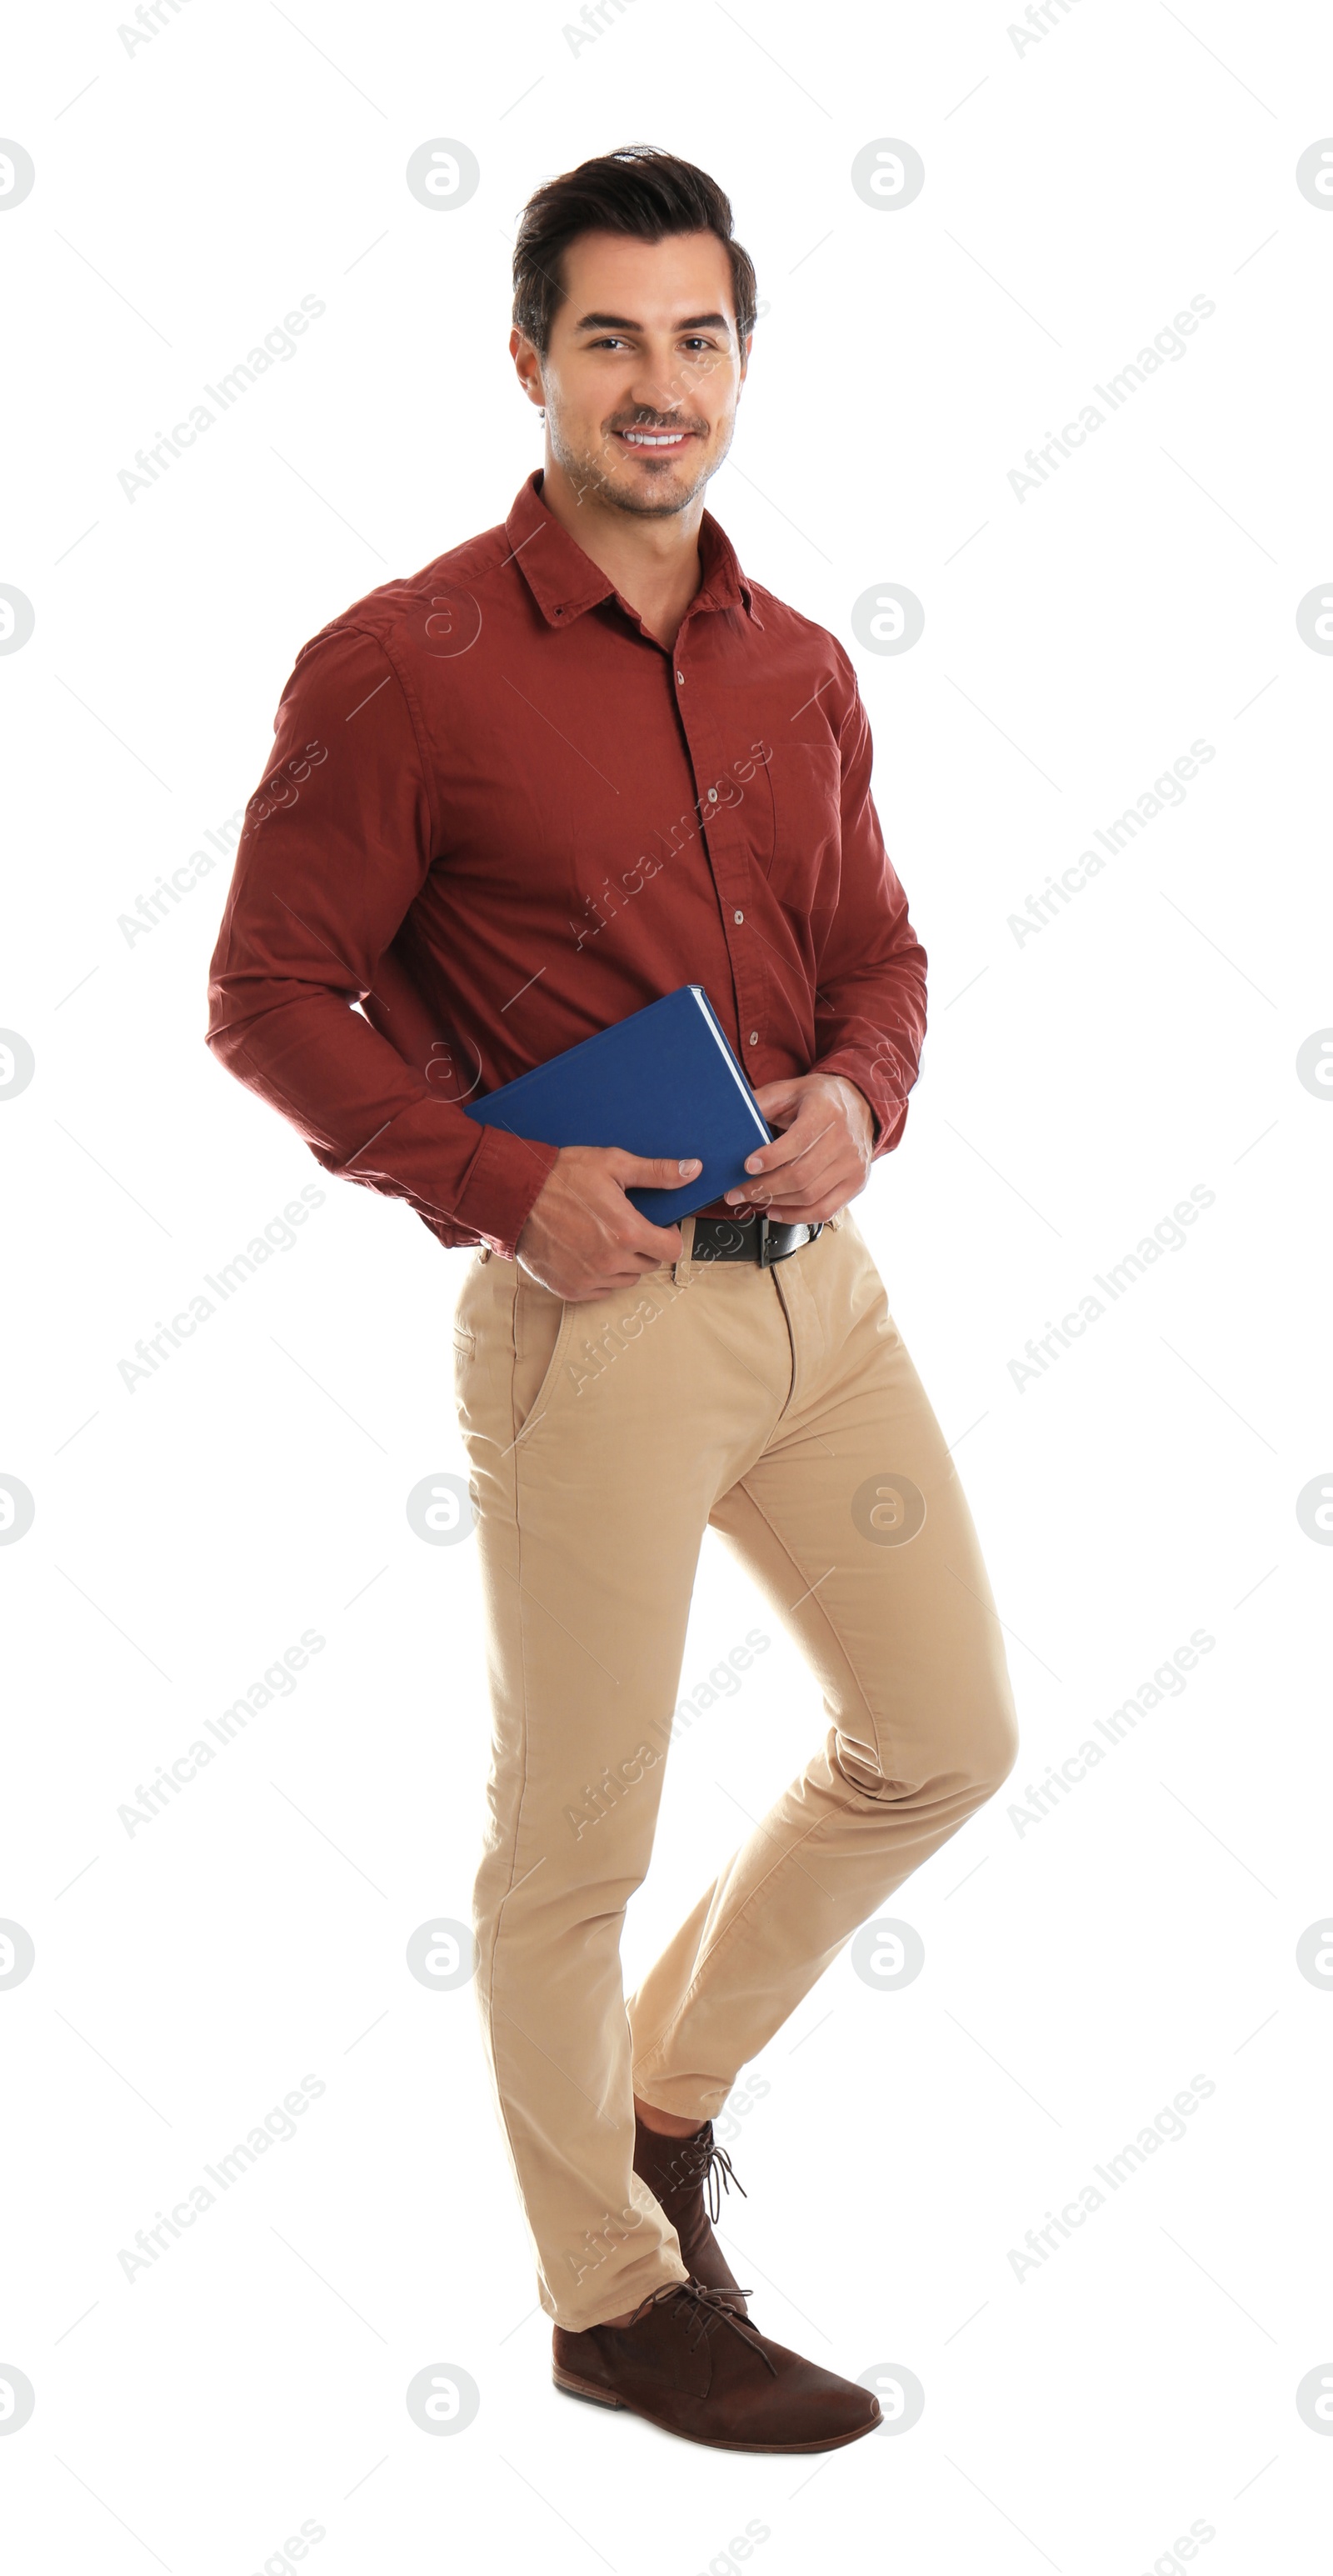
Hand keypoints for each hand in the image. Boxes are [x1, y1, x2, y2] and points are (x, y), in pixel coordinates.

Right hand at [515, 1146, 700, 1301]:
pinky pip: (601, 1290)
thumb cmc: (562, 1175)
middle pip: (649, 1264)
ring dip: (623, 1262)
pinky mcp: (570, 1289)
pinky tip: (587, 1251)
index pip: (672, 1250)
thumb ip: (657, 1172)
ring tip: (604, 1237)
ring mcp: (589, 1279)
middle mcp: (611, 1262)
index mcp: (627, 1233)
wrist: (514, 1194)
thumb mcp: (613, 1164)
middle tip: (625, 1225)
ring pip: (626, 1279)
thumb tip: (693, 1170)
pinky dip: (600, 1275)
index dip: (669, 1235)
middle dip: (645, 1246)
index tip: (657, 1224)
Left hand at [724, 1073, 873, 1224]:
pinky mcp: (856, 1182)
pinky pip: (825, 1210)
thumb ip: (762, 1103)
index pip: (798, 1141)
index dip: (771, 1157)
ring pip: (810, 1196)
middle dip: (763, 1188)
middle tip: (737, 1192)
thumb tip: (731, 1119)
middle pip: (801, 1175)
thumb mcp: (790, 1090)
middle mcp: (845, 1140)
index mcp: (826, 1112)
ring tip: (754, 1199)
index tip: (748, 1166)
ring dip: (776, 1203)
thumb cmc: (821, 1099)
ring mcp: (853, 1165)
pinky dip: (797, 1217)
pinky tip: (777, 1211)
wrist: (860, 1104)